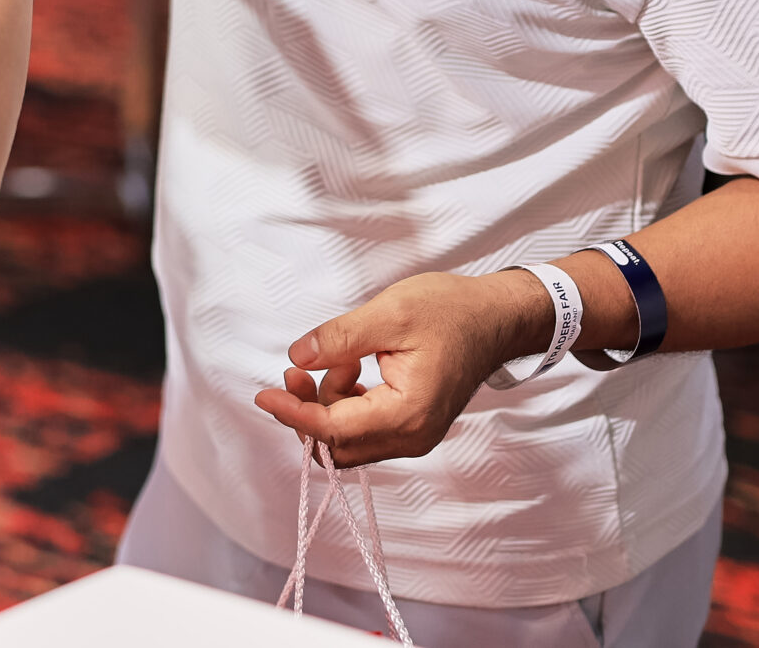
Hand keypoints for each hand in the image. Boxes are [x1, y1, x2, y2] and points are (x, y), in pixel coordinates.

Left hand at [252, 270, 548, 466]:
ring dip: (328, 403)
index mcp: (407, 413)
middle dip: (307, 411)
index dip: (293, 413)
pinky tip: (352, 366)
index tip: (262, 395)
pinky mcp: (413, 425)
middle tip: (296, 371)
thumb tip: (296, 357)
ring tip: (342, 356)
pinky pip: (365, 428)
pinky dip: (346, 402)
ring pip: (349, 439)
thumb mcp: (390, 313)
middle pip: (337, 446)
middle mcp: (412, 436)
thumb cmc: (451, 312)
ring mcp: (415, 435)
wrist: (495, 318)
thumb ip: (339, 338)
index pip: (333, 430)